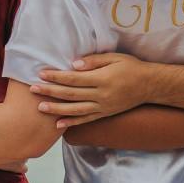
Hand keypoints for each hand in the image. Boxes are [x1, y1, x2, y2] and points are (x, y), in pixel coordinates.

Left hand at [33, 53, 149, 129]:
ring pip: (75, 110)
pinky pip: (86, 119)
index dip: (56, 76)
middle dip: (50, 92)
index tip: (42, 74)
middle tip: (33, 89)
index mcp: (102, 79)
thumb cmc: (132, 67)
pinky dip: (72, 122)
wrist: (150, 86)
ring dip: (56, 109)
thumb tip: (73, 65)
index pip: (74, 78)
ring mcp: (103, 106)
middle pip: (71, 94)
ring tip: (40, 107)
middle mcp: (101, 95)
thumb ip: (94, 61)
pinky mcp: (105, 113)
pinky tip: (58, 124)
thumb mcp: (115, 58)